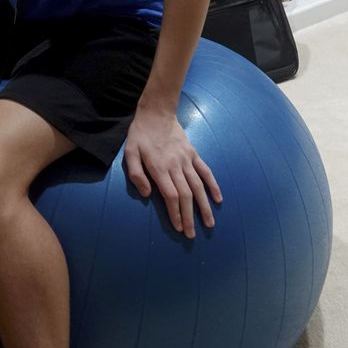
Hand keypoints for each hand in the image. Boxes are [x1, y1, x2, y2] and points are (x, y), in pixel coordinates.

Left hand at [124, 105, 220, 238]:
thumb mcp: (130, 153)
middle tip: (192, 234)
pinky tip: (218, 199)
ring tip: (209, 223)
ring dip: (204, 206)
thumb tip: (148, 194)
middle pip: (186, 195)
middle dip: (190, 216)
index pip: (171, 195)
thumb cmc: (140, 135)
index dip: (176, 213)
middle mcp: (176, 166)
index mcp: (159, 168)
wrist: (156, 113)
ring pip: (198, 186)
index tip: (179, 227)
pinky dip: (213, 185)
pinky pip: (205, 171)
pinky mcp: (193, 154)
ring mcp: (187, 160)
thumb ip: (137, 174)